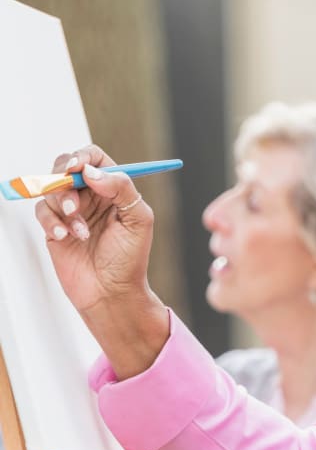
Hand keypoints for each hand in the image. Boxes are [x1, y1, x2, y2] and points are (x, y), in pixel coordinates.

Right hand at [34, 145, 153, 313]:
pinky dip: (51, 222)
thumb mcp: (139, 220)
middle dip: (65, 179)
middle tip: (74, 201)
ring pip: (52, 189)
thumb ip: (122, 189)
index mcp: (113, 190)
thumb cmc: (130, 260)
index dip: (84, 156)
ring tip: (81, 232)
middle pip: (67, 167)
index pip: (95, 158)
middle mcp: (92, 197)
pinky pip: (43, 212)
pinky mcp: (55, 228)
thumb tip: (93, 171)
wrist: (112, 293)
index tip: (78, 167)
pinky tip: (65, 236)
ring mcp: (71, 212)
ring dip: (64, 207)